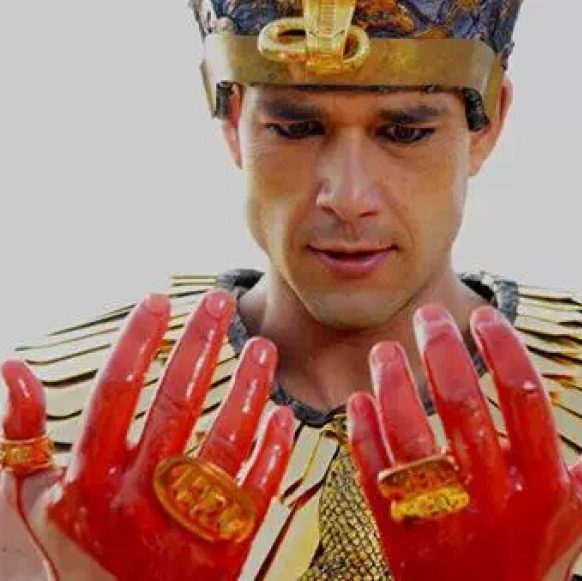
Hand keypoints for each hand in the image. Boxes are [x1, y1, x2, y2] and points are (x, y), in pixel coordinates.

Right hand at [1, 290, 293, 579]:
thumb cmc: (80, 554)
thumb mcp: (39, 501)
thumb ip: (24, 438)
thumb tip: (12, 368)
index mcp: (90, 479)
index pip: (116, 391)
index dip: (138, 339)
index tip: (160, 299)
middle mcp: (137, 497)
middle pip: (175, 403)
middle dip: (200, 344)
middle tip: (221, 300)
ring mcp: (183, 522)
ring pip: (225, 440)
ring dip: (248, 388)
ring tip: (265, 346)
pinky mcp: (224, 546)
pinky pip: (255, 489)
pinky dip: (272, 450)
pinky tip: (283, 413)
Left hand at [347, 304, 581, 580]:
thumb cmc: (544, 543)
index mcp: (545, 485)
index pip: (524, 395)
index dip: (501, 344)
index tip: (481, 314)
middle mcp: (495, 503)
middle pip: (462, 407)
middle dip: (440, 348)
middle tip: (428, 313)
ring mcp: (446, 523)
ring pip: (409, 437)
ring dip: (391, 384)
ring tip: (384, 349)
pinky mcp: (401, 538)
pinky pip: (374, 474)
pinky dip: (362, 432)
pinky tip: (359, 399)